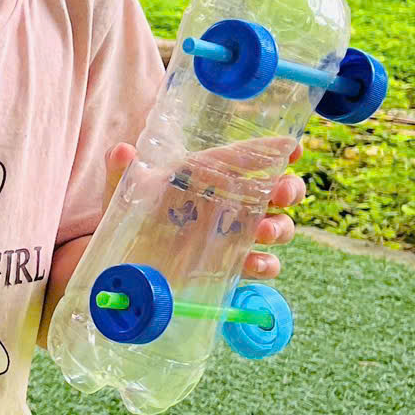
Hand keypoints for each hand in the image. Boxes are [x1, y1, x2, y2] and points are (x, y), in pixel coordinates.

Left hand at [103, 138, 304, 280]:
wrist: (121, 260)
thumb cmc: (130, 216)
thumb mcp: (124, 190)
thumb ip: (122, 169)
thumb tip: (122, 150)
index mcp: (213, 176)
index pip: (252, 159)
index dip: (278, 151)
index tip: (293, 148)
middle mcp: (233, 204)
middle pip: (280, 192)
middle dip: (290, 190)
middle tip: (281, 194)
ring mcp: (236, 236)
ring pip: (278, 227)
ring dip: (279, 227)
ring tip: (263, 231)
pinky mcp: (232, 266)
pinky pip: (263, 265)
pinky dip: (266, 265)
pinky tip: (255, 263)